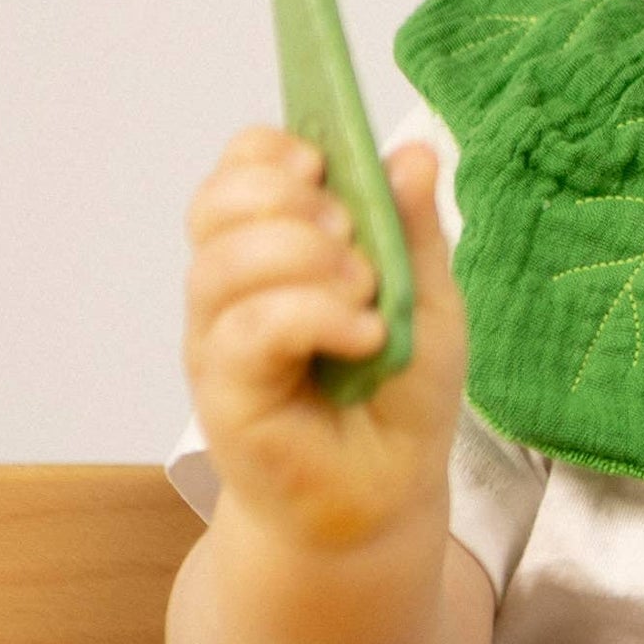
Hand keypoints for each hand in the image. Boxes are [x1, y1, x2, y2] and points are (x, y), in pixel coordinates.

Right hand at [182, 125, 466, 551]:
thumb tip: (415, 152)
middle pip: (217, 202)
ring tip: (365, 292)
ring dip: (304, 257)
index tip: (322, 165)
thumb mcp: (426, 292)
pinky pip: (247, 330)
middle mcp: (232, 283)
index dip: (270, 152)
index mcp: (274, 241)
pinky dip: (312, 316)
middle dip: (290, 200)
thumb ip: (413, 225)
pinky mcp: (224, 394)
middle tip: (353, 234)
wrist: (386, 491)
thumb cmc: (398, 387)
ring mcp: (220, 338)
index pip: (238, 168)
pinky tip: (363, 334)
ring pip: (224, 262)